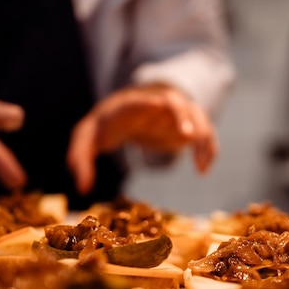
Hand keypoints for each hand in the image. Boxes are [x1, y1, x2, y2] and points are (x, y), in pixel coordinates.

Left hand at [67, 83, 217, 194]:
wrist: (127, 112)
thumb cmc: (106, 125)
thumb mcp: (87, 138)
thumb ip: (80, 159)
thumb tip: (83, 188)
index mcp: (131, 104)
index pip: (141, 99)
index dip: (149, 101)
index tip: (156, 105)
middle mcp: (158, 103)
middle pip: (175, 102)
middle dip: (182, 116)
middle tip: (187, 135)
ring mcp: (176, 113)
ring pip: (197, 116)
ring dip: (202, 137)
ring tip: (200, 166)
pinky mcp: (187, 125)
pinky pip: (204, 132)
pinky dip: (207, 147)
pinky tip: (203, 169)